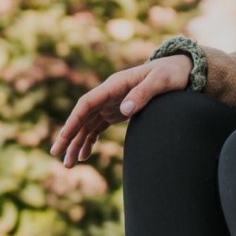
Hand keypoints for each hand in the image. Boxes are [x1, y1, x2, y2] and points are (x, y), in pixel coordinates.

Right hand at [50, 54, 191, 166]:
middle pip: (82, 116)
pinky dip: (89, 142)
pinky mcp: (116, 112)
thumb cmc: (170, 74)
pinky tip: (83, 156)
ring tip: (69, 164)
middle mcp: (108, 94)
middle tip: (56, 154)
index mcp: (114, 85)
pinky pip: (97, 128)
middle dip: (68, 135)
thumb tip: (124, 110)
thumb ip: (143, 94)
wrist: (179, 71)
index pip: (87, 103)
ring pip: (87, 125)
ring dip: (76, 143)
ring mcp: (110, 103)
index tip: (64, 135)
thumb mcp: (161, 82)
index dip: (74, 119)